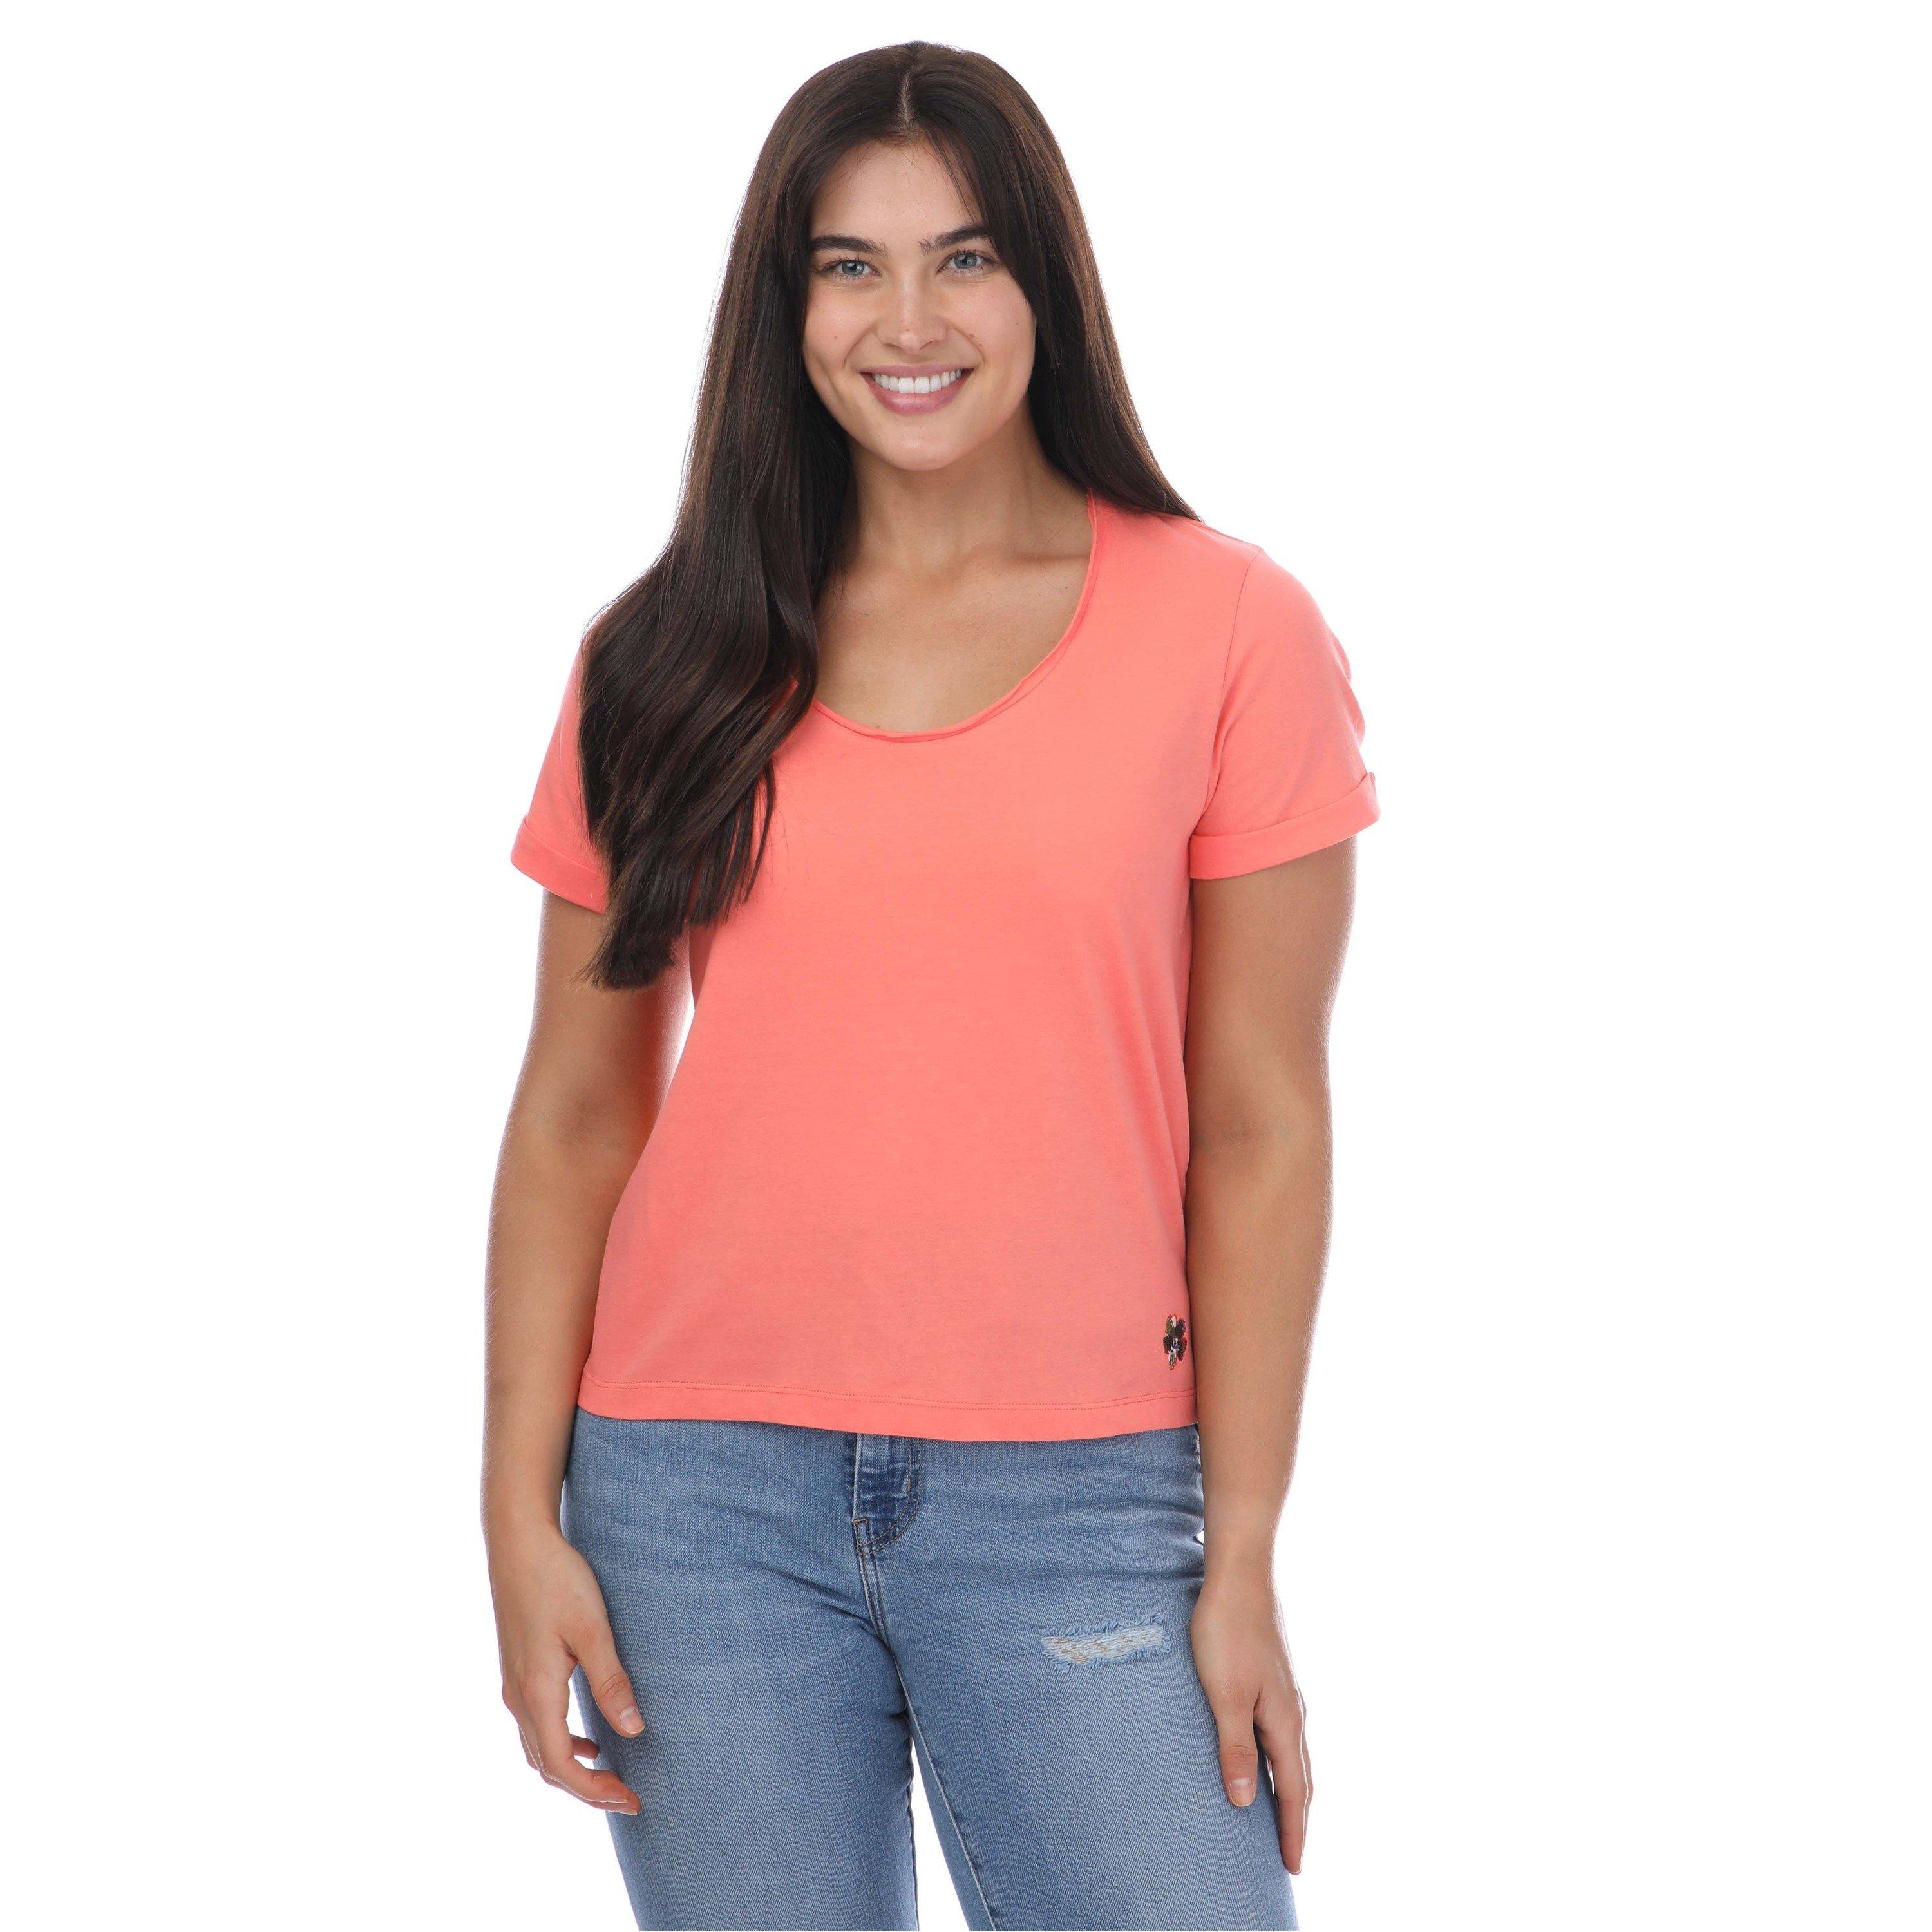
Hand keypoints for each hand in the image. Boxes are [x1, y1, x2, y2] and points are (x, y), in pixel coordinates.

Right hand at [490, 1518, 643, 1814]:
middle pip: (547, 1766)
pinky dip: (560, 1745)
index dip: (595, 1792)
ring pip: (538, 1749)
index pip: (561, 1765)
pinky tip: (589, 1738)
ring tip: (611, 1777)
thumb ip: (611, 1680)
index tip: (631, 1801)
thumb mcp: (592, 1628)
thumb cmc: (557, 1578)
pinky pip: (536, 1726)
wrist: (518, 1542)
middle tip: (628, 1798)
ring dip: (572, 1770)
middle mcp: (518, 1696)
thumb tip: (633, 1730)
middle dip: (586, 1790)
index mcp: (536, 1691)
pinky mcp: (518, 1669)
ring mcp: (514, 1684)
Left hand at [1190, 1565, 1311, 1872]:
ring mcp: (1285, 1692)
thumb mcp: (1224, 1694)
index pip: (1294, 1791)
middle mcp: (1292, 1710)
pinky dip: (1282, 1759)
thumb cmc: (1227, 1631)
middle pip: (1301, 1777)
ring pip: (1293, 1754)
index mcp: (1284, 1721)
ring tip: (1282, 1816)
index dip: (1293, 1831)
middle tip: (1291, 1856)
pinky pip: (1283, 1732)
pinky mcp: (1272, 1676)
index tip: (1294, 1868)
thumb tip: (1245, 1802)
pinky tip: (1268, 1757)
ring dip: (1291, 1789)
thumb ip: (1235, 1747)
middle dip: (1297, 1819)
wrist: (1239, 1574)